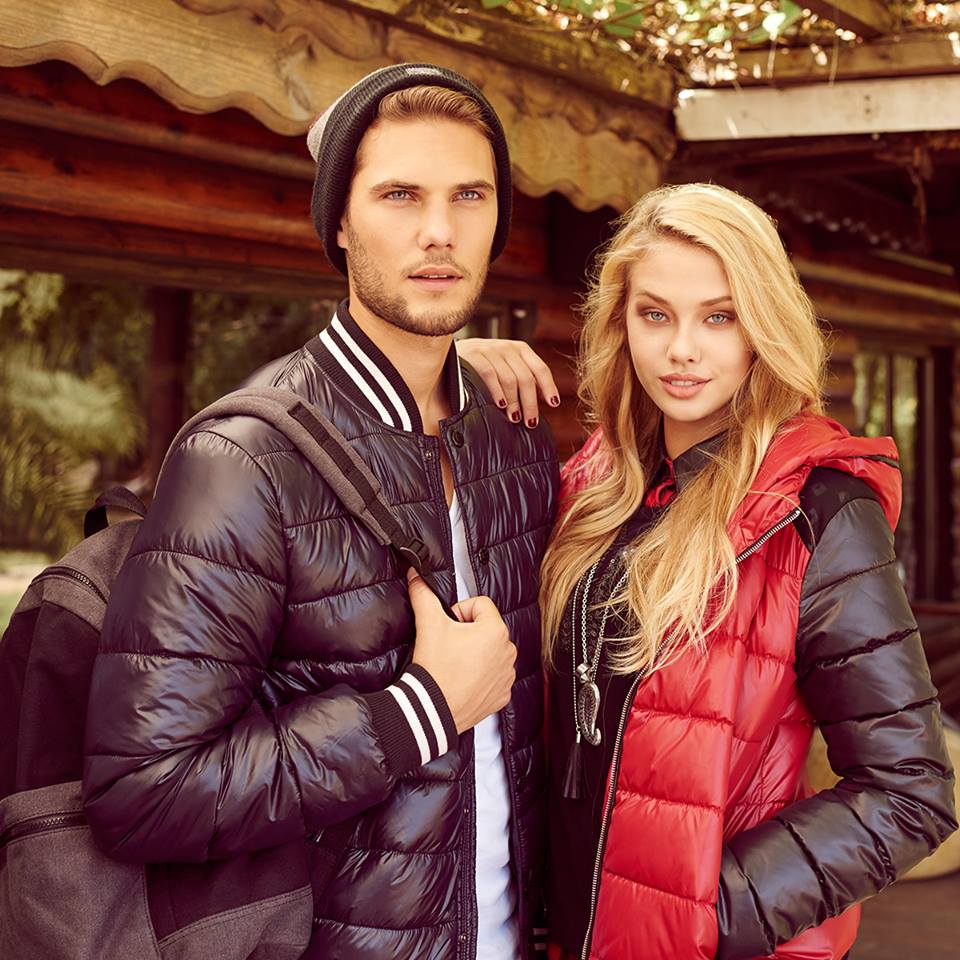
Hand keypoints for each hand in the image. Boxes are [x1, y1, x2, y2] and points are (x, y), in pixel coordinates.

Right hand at [406, 569, 515, 732]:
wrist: (433, 710)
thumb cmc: (435, 669)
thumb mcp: (428, 625)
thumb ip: (423, 595)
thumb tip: (416, 577)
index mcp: (495, 630)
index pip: (479, 604)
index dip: (460, 612)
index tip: (447, 626)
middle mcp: (508, 651)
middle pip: (486, 627)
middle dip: (468, 633)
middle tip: (449, 646)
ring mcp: (507, 674)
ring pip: (491, 651)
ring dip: (475, 653)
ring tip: (455, 664)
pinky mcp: (502, 693)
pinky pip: (494, 674)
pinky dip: (481, 675)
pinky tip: (463, 679)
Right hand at [456, 338, 558, 427]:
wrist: (450, 348)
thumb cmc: (483, 363)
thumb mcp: (505, 365)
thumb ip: (522, 377)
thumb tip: (541, 400)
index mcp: (520, 350)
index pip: (540, 369)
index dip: (549, 387)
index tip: (553, 404)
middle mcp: (508, 348)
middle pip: (526, 378)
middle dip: (530, 403)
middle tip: (530, 422)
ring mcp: (491, 350)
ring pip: (510, 379)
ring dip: (514, 402)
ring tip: (515, 418)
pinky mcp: (474, 355)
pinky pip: (490, 376)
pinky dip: (497, 392)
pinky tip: (501, 405)